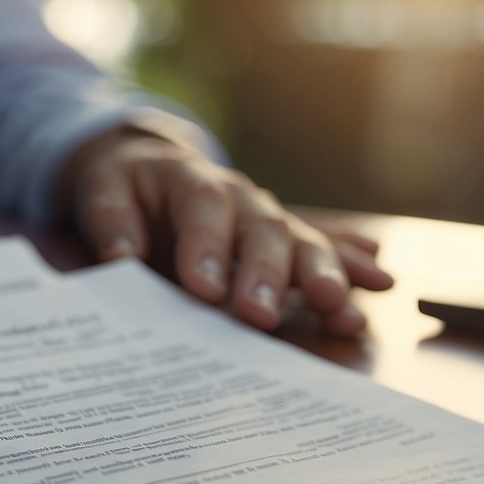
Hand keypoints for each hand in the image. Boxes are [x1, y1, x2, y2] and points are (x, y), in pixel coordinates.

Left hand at [59, 129, 393, 333]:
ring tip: (339, 310)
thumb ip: (111, 222)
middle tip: (262, 315)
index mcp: (193, 183)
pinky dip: (352, 268)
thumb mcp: (103, 193)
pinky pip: (325, 251)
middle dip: (266, 274)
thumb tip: (119, 255)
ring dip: (323, 276)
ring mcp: (269, 220)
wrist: (154, 169)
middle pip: (262, 231)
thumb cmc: (128, 187)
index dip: (206, 248)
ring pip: (302, 244)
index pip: (204, 212)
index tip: (203, 290)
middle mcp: (242, 200)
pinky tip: (381, 288)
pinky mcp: (285, 241)